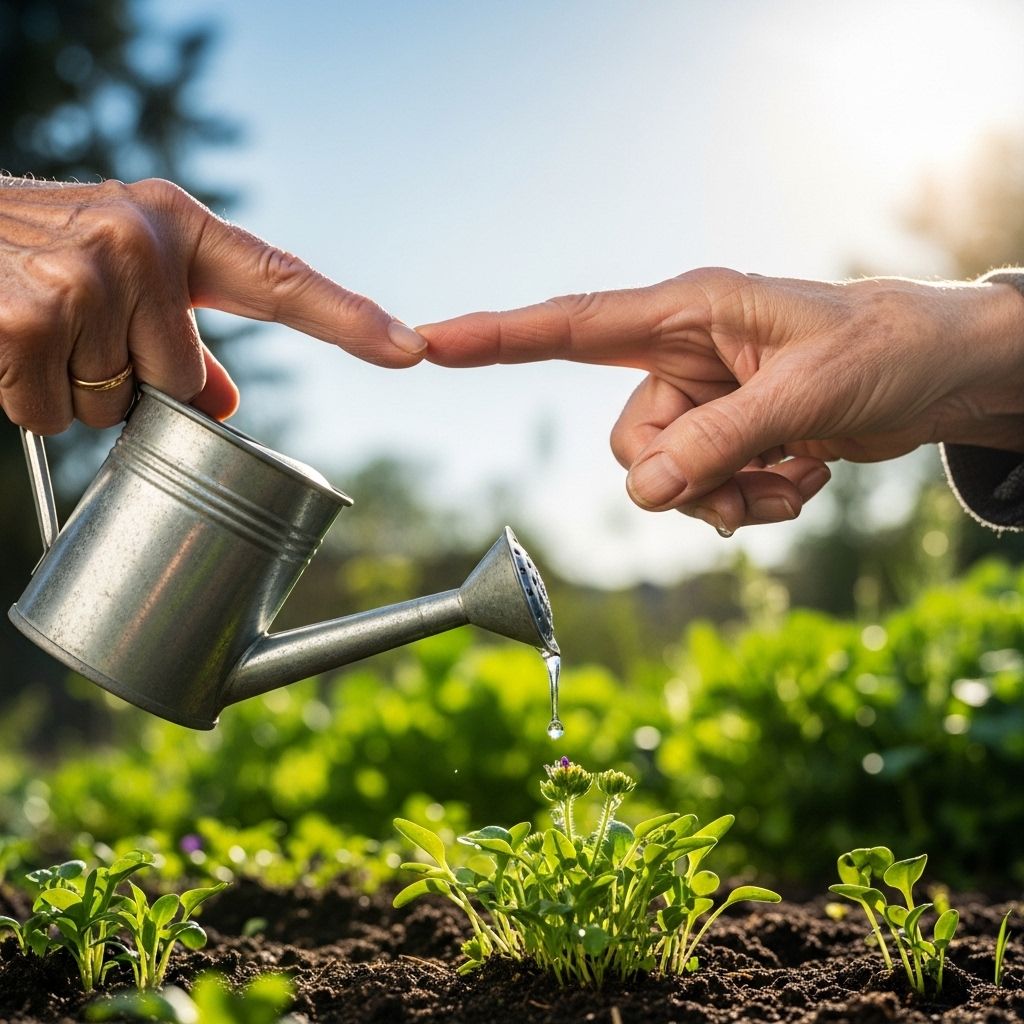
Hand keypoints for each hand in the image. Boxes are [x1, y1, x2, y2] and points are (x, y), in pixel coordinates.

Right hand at [0, 177, 425, 432]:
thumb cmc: (38, 256)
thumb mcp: (125, 279)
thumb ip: (183, 338)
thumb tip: (225, 404)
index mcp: (178, 228)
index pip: (282, 281)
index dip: (350, 321)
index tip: (410, 350)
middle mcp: (140, 242)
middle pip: (185, 384)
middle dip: (134, 387)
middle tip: (82, 338)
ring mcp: (84, 277)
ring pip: (119, 408)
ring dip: (78, 394)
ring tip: (43, 336)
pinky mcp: (28, 320)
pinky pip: (55, 416)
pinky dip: (29, 402)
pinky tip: (9, 348)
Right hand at [417, 268, 1023, 532]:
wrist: (937, 374)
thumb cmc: (881, 350)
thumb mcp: (802, 395)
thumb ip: (714, 443)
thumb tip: (643, 494)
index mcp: (688, 313)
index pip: (571, 325)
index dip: (496, 337)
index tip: (430, 342)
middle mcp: (683, 357)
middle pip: (630, 442)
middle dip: (685, 476)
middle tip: (752, 477)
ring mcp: (704, 402)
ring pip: (667, 479)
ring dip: (729, 497)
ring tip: (796, 476)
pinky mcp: (728, 439)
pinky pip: (705, 494)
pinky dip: (751, 503)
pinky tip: (804, 478)